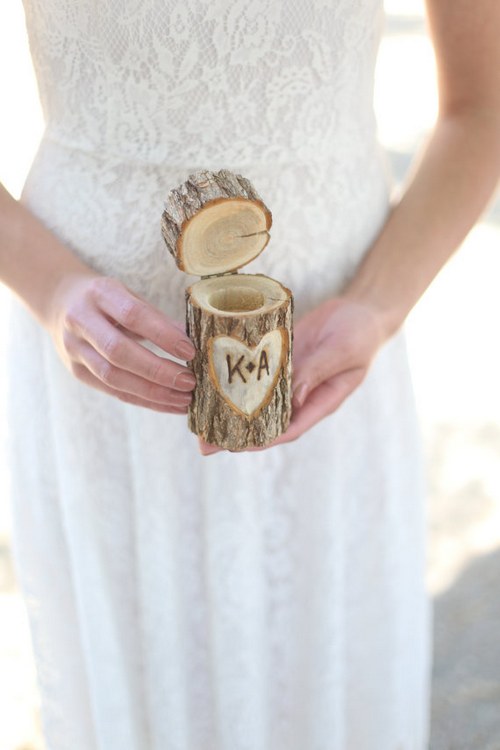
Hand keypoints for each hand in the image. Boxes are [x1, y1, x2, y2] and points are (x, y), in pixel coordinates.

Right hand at [47, 272, 196, 412]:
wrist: (60, 302)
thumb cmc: (107, 300)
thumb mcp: (129, 295)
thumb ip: (156, 318)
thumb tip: (190, 344)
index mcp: (99, 293)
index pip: (132, 315)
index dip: (162, 335)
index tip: (190, 351)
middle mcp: (81, 320)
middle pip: (118, 352)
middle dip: (157, 370)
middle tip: (189, 381)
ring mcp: (75, 349)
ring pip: (113, 377)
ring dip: (153, 392)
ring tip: (184, 399)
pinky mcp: (77, 372)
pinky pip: (113, 391)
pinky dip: (144, 400)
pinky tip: (169, 404)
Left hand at [198, 295, 388, 453]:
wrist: (362, 309)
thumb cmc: (360, 333)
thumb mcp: (342, 350)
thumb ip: (318, 370)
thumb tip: (293, 395)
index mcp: (320, 401)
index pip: (288, 429)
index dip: (261, 440)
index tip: (234, 446)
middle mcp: (301, 394)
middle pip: (264, 420)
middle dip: (235, 431)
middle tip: (202, 440)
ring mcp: (288, 376)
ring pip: (254, 397)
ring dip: (228, 405)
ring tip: (197, 412)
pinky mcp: (280, 358)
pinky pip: (255, 370)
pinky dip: (235, 375)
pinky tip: (211, 376)